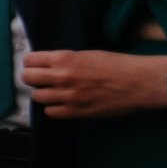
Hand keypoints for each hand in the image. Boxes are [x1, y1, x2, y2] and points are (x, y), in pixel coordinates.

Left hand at [22, 50, 166, 118]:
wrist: (138, 82)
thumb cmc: (116, 64)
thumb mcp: (86, 54)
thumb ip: (65, 60)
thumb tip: (49, 65)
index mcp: (64, 58)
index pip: (30, 60)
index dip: (31, 63)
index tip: (35, 65)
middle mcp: (62, 77)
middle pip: (28, 78)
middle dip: (31, 78)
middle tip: (40, 79)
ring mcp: (68, 96)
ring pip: (37, 97)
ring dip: (43, 94)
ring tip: (53, 92)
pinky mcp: (77, 112)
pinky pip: (51, 113)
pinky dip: (54, 108)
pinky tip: (62, 104)